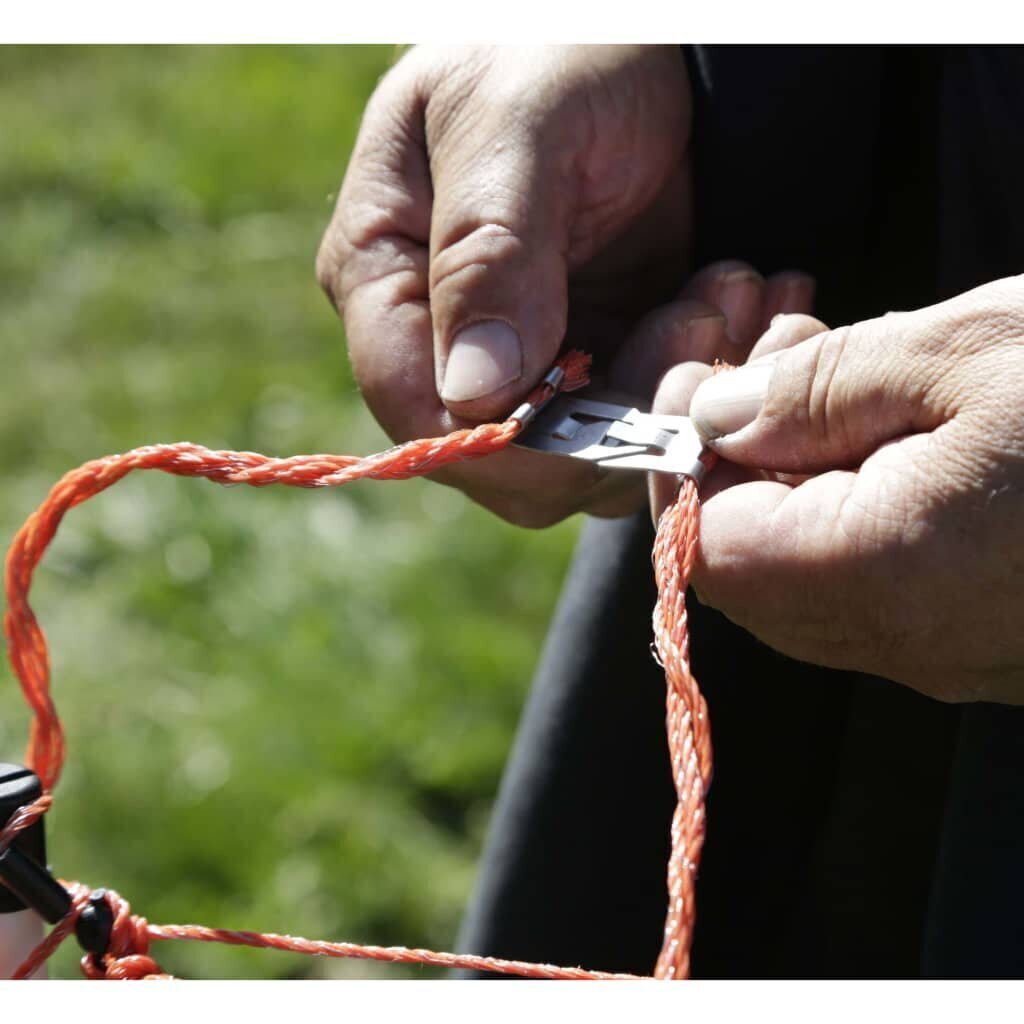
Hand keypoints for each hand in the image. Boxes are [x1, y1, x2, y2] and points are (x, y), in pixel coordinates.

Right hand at [317, 44, 809, 524]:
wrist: (652, 39)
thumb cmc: (562, 46)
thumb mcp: (515, 125)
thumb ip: (486, 253)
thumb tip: (471, 393)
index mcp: (383, 273)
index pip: (414, 409)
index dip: (504, 444)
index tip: (604, 421)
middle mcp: (441, 331)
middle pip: (504, 454)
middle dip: (610, 419)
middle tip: (699, 319)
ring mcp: (521, 350)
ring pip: (586, 449)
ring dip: (671, 388)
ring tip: (728, 289)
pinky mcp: (592, 354)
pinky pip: (640, 413)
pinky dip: (698, 371)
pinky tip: (735, 296)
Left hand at [650, 275, 1023, 703]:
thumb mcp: (963, 354)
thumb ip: (817, 392)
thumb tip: (713, 419)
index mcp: (878, 574)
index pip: (703, 546)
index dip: (682, 462)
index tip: (698, 381)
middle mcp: (907, 640)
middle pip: (750, 567)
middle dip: (736, 461)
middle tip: (769, 365)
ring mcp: (954, 652)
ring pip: (810, 577)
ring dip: (795, 481)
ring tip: (838, 381)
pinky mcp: (993, 642)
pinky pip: (875, 586)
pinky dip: (852, 513)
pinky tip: (893, 436)